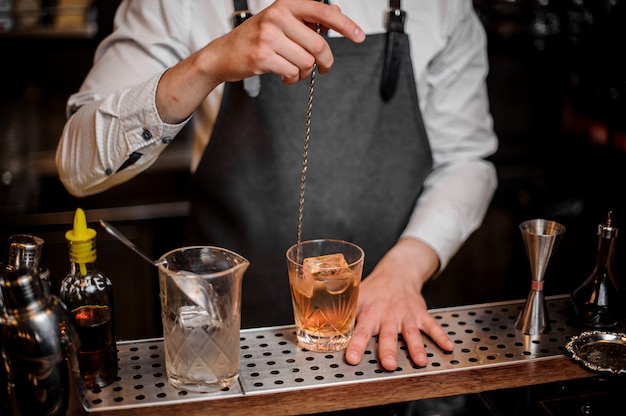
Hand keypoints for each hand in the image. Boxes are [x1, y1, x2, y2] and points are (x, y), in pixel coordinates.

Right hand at [211, 0, 364, 83]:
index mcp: (285, 5)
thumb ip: (306, 18)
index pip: (323, 11)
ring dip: (304, 73)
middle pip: (318, 45)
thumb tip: (336, 13)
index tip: (359, 36)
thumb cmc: (254, 38)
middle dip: (324, 62)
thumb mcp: (280, 21)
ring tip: (294, 70)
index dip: (345, 25)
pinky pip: (292, 72)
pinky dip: (292, 78)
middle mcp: (277, 17)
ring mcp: (268, 37)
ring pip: (306, 62)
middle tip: (322, 67)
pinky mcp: (262, 57)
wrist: (223, 54)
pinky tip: (284, 75)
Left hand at [345, 238, 454, 370]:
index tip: (351, 358)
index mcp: (369, 311)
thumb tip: (318, 328)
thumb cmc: (373, 291)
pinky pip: (432, 325)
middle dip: (389, 349)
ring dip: (416, 347)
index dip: (355, 343)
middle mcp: (387, 314)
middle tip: (389, 364)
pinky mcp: (421, 314)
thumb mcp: (356, 299)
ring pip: (411, 332)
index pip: (360, 329)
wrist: (397, 273)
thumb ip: (343, 316)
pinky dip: (441, 336)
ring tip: (421, 362)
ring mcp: (406, 314)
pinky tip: (448, 347)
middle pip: (387, 334)